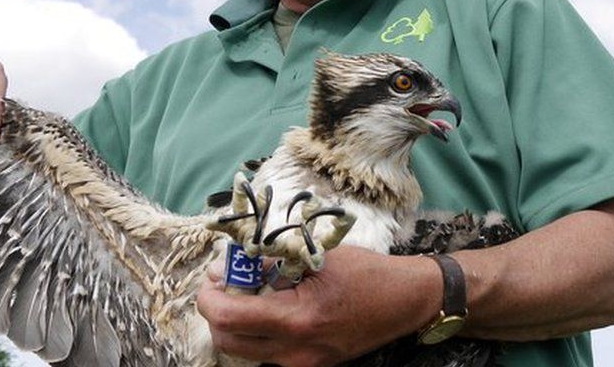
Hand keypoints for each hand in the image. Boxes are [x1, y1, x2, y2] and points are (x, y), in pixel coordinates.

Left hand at [196, 245, 441, 366]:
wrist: (405, 301)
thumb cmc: (366, 272)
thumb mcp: (316, 257)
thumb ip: (271, 263)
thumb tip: (231, 265)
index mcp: (297, 320)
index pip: (228, 317)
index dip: (209, 296)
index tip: (213, 274)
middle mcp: (296, 352)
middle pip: (227, 340)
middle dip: (216, 309)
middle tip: (225, 281)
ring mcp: (302, 364)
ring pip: (243, 350)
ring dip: (234, 321)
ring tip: (247, 291)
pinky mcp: (309, 365)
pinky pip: (265, 353)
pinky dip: (255, 330)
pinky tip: (268, 306)